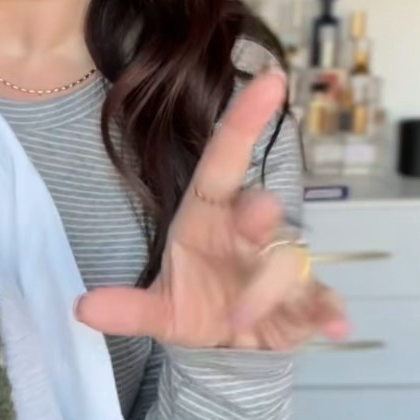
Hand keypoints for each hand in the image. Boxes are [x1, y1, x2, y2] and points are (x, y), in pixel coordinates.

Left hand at [74, 70, 348, 350]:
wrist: (231, 340)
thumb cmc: (197, 301)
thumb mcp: (160, 309)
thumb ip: (127, 308)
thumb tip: (83, 307)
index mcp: (211, 215)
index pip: (226, 160)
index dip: (245, 120)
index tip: (270, 80)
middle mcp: (250, 231)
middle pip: (262, 209)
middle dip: (260, 212)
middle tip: (256, 218)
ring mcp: (281, 263)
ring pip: (287, 260)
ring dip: (268, 289)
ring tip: (239, 322)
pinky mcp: (306, 299)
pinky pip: (323, 299)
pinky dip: (330, 313)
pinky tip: (335, 329)